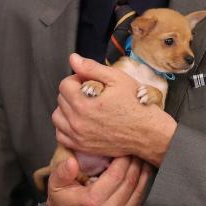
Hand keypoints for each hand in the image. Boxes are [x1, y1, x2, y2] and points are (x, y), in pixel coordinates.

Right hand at [45, 154, 151, 205]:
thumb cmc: (62, 205)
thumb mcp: (55, 186)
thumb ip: (62, 171)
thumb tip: (72, 161)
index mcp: (93, 201)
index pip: (117, 174)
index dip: (124, 159)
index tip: (124, 147)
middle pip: (130, 181)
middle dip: (135, 163)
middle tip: (135, 149)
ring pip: (139, 191)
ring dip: (142, 173)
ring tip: (142, 159)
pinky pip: (139, 202)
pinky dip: (142, 187)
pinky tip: (141, 175)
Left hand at [52, 54, 176, 165]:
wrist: (147, 132)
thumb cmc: (135, 104)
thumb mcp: (117, 79)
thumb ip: (91, 68)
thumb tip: (73, 58)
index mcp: (83, 102)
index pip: (64, 85)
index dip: (77, 79)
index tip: (88, 82)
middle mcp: (77, 121)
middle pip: (61, 99)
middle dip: (72, 93)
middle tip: (90, 93)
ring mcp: (78, 136)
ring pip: (57, 117)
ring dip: (66, 109)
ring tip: (83, 107)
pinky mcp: (82, 146)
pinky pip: (61, 135)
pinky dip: (66, 127)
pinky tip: (79, 121)